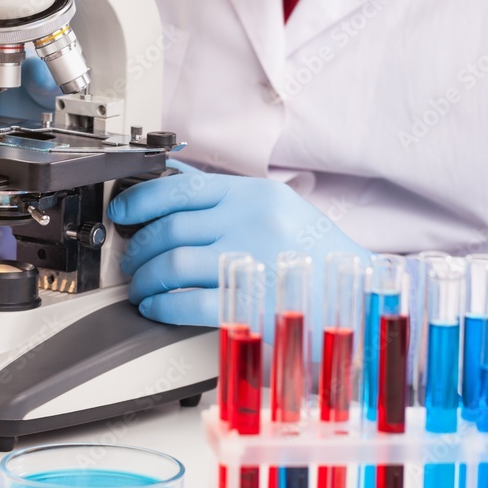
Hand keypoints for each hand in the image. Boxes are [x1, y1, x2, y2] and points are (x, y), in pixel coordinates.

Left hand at [107, 161, 371, 334]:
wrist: (364, 296)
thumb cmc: (318, 256)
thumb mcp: (278, 209)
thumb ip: (227, 198)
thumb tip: (173, 181)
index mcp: (255, 196)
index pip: (180, 189)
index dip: (140, 201)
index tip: (122, 213)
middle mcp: (252, 223)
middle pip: (169, 228)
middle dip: (138, 248)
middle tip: (131, 260)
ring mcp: (252, 262)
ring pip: (173, 263)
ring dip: (146, 278)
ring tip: (143, 287)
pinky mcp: (251, 303)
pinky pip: (189, 301)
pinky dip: (163, 305)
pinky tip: (156, 307)